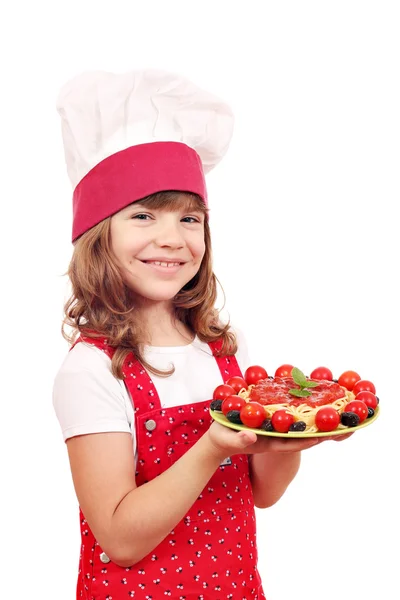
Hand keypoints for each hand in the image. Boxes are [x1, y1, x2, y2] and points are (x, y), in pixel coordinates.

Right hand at [207, 422, 352, 459]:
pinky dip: (300, 412)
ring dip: (313, 421)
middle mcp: (274, 436)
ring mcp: (272, 430)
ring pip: (297, 426)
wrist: (217, 439)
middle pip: (299, 434)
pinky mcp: (269, 423)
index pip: (290, 443)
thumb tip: (252, 437)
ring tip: (333, 412)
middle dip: (318, 431)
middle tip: (338, 423)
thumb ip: (239, 439)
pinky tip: (309, 403)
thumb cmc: (221, 439)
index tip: (322, 437)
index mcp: (266, 441)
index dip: (306, 439)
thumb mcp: (227, 438)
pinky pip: (288, 417)